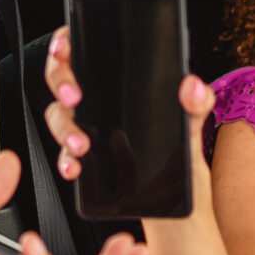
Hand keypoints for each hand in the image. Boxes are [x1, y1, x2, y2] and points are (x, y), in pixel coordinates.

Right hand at [41, 29, 213, 228]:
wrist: (179, 210)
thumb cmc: (183, 167)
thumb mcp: (191, 134)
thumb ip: (194, 108)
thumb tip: (193, 87)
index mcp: (124, 87)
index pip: (88, 53)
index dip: (69, 43)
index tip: (66, 47)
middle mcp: (103, 105)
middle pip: (65, 81)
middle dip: (61, 83)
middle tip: (75, 96)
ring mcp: (92, 132)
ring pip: (60, 117)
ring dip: (64, 128)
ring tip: (82, 142)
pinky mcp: (88, 162)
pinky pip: (66, 155)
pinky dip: (66, 160)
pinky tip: (75, 167)